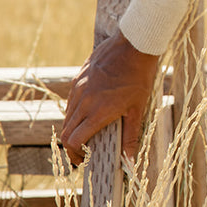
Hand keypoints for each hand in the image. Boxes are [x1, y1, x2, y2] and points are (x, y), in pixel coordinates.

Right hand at [60, 29, 159, 165]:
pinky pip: (71, 101)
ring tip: (84, 135)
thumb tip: (129, 162)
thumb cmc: (140, 76)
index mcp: (98, 111)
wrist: (133, 44)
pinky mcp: (78, 78)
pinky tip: (87, 113)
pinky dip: (74, 113)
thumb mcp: (138, 108)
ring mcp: (79, 88)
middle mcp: (84, 101)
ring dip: (72, 129)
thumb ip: (131, 136)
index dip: (75, 155)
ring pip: (67, 116)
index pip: (74, 141)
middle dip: (71, 147)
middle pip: (66, 132)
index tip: (82, 161)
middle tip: (81, 154)